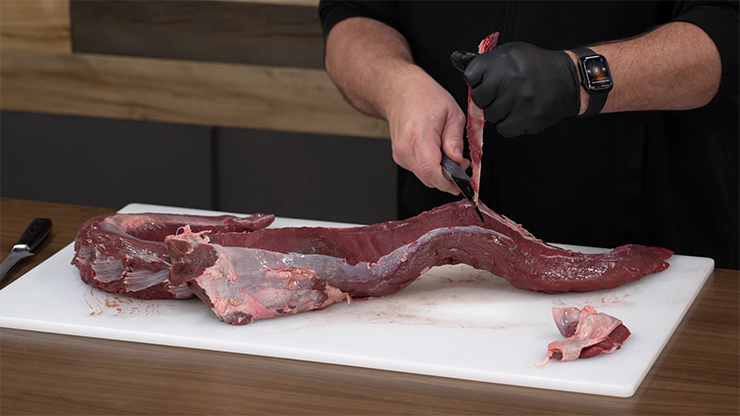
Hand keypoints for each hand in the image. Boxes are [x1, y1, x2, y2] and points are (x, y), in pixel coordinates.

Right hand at [385, 70, 467, 194]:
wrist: (399, 91)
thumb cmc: (424, 97)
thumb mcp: (452, 112)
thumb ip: (455, 139)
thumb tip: (458, 160)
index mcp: (419, 136)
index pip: (431, 171)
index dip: (448, 183)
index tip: (460, 183)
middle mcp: (405, 148)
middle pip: (428, 178)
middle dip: (448, 178)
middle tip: (460, 164)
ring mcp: (400, 154)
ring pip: (424, 177)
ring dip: (439, 173)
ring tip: (447, 154)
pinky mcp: (399, 157)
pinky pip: (418, 170)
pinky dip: (430, 167)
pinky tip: (435, 152)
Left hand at [451, 42, 580, 136]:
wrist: (567, 80)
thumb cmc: (535, 66)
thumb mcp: (510, 54)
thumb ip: (485, 61)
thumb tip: (457, 60)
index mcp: (503, 61)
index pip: (471, 76)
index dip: (477, 81)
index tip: (486, 81)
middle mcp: (510, 79)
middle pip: (479, 98)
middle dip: (487, 98)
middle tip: (502, 92)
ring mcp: (519, 100)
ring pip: (491, 115)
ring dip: (499, 112)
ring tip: (514, 101)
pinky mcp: (527, 118)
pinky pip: (504, 129)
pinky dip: (509, 124)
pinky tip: (519, 113)